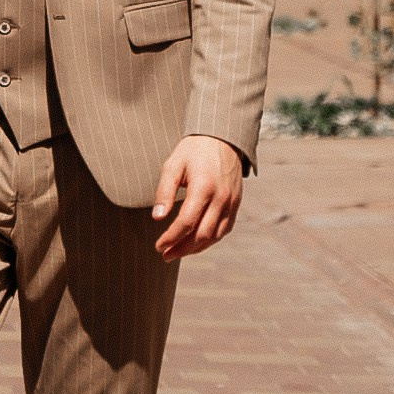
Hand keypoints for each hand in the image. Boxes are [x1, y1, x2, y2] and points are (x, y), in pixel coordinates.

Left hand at [152, 135, 243, 259]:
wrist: (222, 138)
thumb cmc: (193, 151)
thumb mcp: (173, 165)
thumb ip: (164, 192)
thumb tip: (157, 218)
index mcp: (203, 187)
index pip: (186, 222)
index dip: (171, 238)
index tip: (158, 246)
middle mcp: (221, 198)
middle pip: (202, 235)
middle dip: (182, 249)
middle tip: (165, 255)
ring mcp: (231, 203)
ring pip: (215, 236)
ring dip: (196, 248)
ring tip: (177, 252)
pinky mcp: (236, 205)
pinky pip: (224, 229)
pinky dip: (210, 240)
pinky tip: (196, 242)